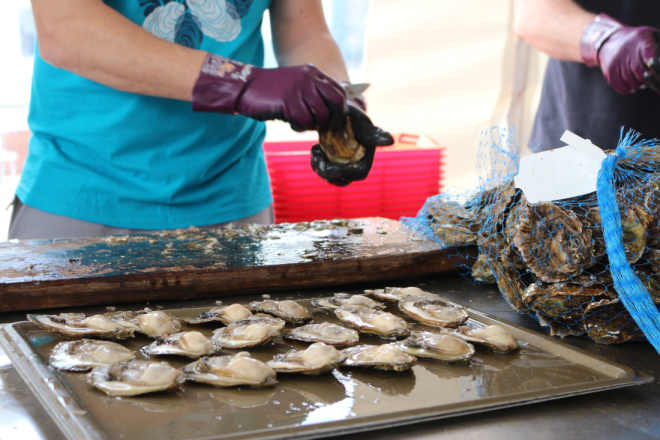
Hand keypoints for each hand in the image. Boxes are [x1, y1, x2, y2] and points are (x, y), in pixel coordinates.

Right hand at [192, 54, 345, 130]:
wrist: (245, 86)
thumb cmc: (272, 89)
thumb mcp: (297, 82)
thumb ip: (314, 90)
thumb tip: (332, 111)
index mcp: (313, 72)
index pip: (339, 91)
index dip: (339, 108)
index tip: (333, 118)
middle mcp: (309, 78)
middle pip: (335, 103)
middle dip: (332, 119)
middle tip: (322, 125)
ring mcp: (299, 89)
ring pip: (321, 115)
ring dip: (313, 124)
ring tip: (301, 123)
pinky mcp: (288, 102)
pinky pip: (304, 122)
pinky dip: (300, 127)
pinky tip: (292, 123)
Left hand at [311, 104, 393, 186]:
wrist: (341, 115)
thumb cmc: (355, 119)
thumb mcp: (363, 125)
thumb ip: (375, 134)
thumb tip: (391, 141)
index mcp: (366, 160)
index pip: (357, 174)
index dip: (342, 174)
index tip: (328, 168)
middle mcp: (356, 167)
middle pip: (342, 180)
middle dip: (327, 173)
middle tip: (316, 157)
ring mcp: (344, 168)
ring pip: (331, 178)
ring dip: (319, 169)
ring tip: (315, 151)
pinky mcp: (333, 165)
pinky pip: (324, 172)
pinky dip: (317, 164)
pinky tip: (315, 149)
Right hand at [581, 13, 659, 94]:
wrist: (610, 41)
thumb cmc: (637, 40)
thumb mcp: (649, 35)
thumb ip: (659, 45)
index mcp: (640, 39)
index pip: (649, 54)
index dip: (654, 65)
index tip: (657, 71)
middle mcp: (626, 50)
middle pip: (638, 71)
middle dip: (646, 78)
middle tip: (651, 80)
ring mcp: (616, 61)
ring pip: (629, 80)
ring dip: (638, 85)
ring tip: (643, 84)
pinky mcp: (609, 70)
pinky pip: (619, 85)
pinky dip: (627, 89)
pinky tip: (633, 88)